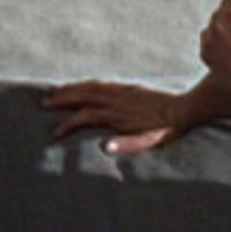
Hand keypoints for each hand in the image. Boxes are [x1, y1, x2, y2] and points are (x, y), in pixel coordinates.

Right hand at [44, 80, 181, 154]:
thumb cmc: (169, 129)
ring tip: (55, 92)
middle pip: (84, 95)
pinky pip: (102, 83)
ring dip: (72, 89)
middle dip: (63, 99)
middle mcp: (118, 100)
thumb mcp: (152, 141)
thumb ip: (129, 145)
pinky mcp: (130, 88)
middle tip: (43, 104)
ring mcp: (124, 92)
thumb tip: (105, 148)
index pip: (86, 116)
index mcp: (119, 114)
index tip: (55, 133)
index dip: (69, 124)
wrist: (187, 109)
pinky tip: (83, 86)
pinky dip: (87, 84)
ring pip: (91, 87)